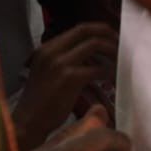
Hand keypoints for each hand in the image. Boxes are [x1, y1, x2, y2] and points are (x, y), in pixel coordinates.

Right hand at [11, 22, 116, 150]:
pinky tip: (113, 78)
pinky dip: (110, 71)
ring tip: (120, 60)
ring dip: (112, 51)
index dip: (100, 29)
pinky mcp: (70, 78)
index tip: (113, 36)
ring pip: (95, 45)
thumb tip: (93, 51)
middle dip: (109, 34)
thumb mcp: (48, 71)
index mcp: (46, 48)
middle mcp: (52, 52)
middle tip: (122, 44)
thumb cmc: (41, 100)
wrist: (28, 122)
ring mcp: (60, 63)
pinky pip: (99, 68)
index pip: (79, 29)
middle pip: (87, 31)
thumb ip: (66, 58)